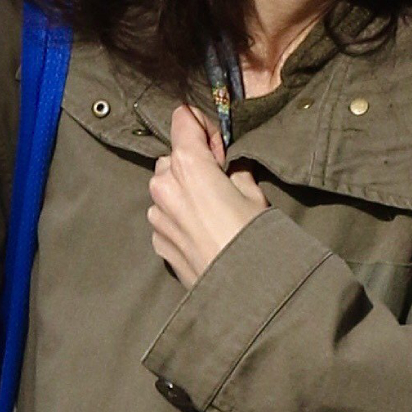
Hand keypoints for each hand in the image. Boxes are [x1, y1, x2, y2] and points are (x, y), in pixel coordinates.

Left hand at [148, 105, 268, 286]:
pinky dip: (179, 217)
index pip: (181, 120)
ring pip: (165, 188)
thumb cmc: (254, 237)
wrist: (242, 291)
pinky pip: (165, 217)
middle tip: (220, 179)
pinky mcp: (157, 241)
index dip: (201, 125)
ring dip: (183, 191)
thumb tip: (229, 167)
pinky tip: (203, 232)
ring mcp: (156, 216)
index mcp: (188, 165)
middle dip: (192, 163)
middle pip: (172, 157)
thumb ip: (236, 172)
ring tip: (212, 211)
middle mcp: (163, 186)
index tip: (218, 142)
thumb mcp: (255, 195)